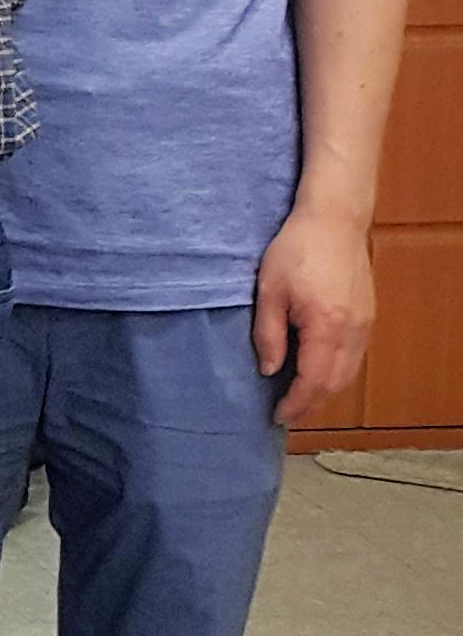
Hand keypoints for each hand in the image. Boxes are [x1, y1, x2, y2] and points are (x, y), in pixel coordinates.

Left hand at [252, 201, 374, 425]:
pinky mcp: (367, 316)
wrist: (334, 220)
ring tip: (300, 398)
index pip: (313, 381)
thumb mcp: (269, 292)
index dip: (296, 403)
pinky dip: (337, 373)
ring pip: (349, 373)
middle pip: (335, 383)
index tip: (279, 415)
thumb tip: (268, 370)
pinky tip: (318, 372)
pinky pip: (355, 357)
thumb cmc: (296, 250)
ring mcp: (364, 324)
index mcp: (325, 326)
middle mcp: (351, 330)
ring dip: (325, 391)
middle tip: (287, 413)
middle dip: (311, 404)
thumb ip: (268, 335)